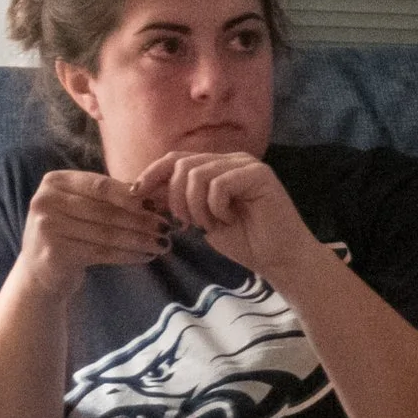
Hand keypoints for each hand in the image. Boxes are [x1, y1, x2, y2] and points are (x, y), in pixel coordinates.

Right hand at [16, 169, 171, 298]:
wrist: (42, 269)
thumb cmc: (71, 232)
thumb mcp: (84, 207)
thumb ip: (111, 197)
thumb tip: (155, 198)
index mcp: (55, 181)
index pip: (101, 185)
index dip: (132, 196)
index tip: (158, 206)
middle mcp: (45, 200)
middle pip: (105, 211)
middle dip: (141, 221)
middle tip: (167, 228)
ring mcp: (47, 227)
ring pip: (106, 233)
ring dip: (140, 240)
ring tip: (163, 244)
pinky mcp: (54, 252)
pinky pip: (101, 252)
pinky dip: (128, 255)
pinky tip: (147, 256)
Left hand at [133, 151, 317, 278]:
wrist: (279, 259)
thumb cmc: (244, 242)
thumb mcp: (201, 218)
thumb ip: (180, 200)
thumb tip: (144, 189)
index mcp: (218, 167)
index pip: (176, 158)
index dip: (152, 173)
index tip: (137, 193)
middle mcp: (231, 160)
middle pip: (182, 164)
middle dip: (175, 197)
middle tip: (186, 223)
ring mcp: (247, 165)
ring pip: (197, 174)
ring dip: (195, 206)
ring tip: (210, 224)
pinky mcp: (259, 175)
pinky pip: (219, 184)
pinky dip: (216, 207)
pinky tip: (228, 219)